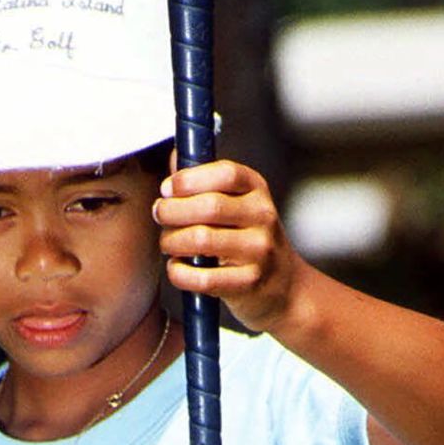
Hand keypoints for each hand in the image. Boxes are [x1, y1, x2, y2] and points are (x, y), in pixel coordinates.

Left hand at [155, 159, 308, 336]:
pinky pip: (203, 278)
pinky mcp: (249, 283)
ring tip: (168, 243)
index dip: (190, 179)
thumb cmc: (248, 240)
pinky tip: (176, 268)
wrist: (284, 287)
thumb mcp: (238, 205)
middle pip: (209, 207)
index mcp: (257, 191)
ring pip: (202, 240)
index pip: (225, 173)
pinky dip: (179, 273)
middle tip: (159, 215)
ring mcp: (258, 251)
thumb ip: (207, 183)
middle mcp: (262, 217)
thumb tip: (176, 157)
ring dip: (172, 241)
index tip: (167, 188)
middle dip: (173, 210)